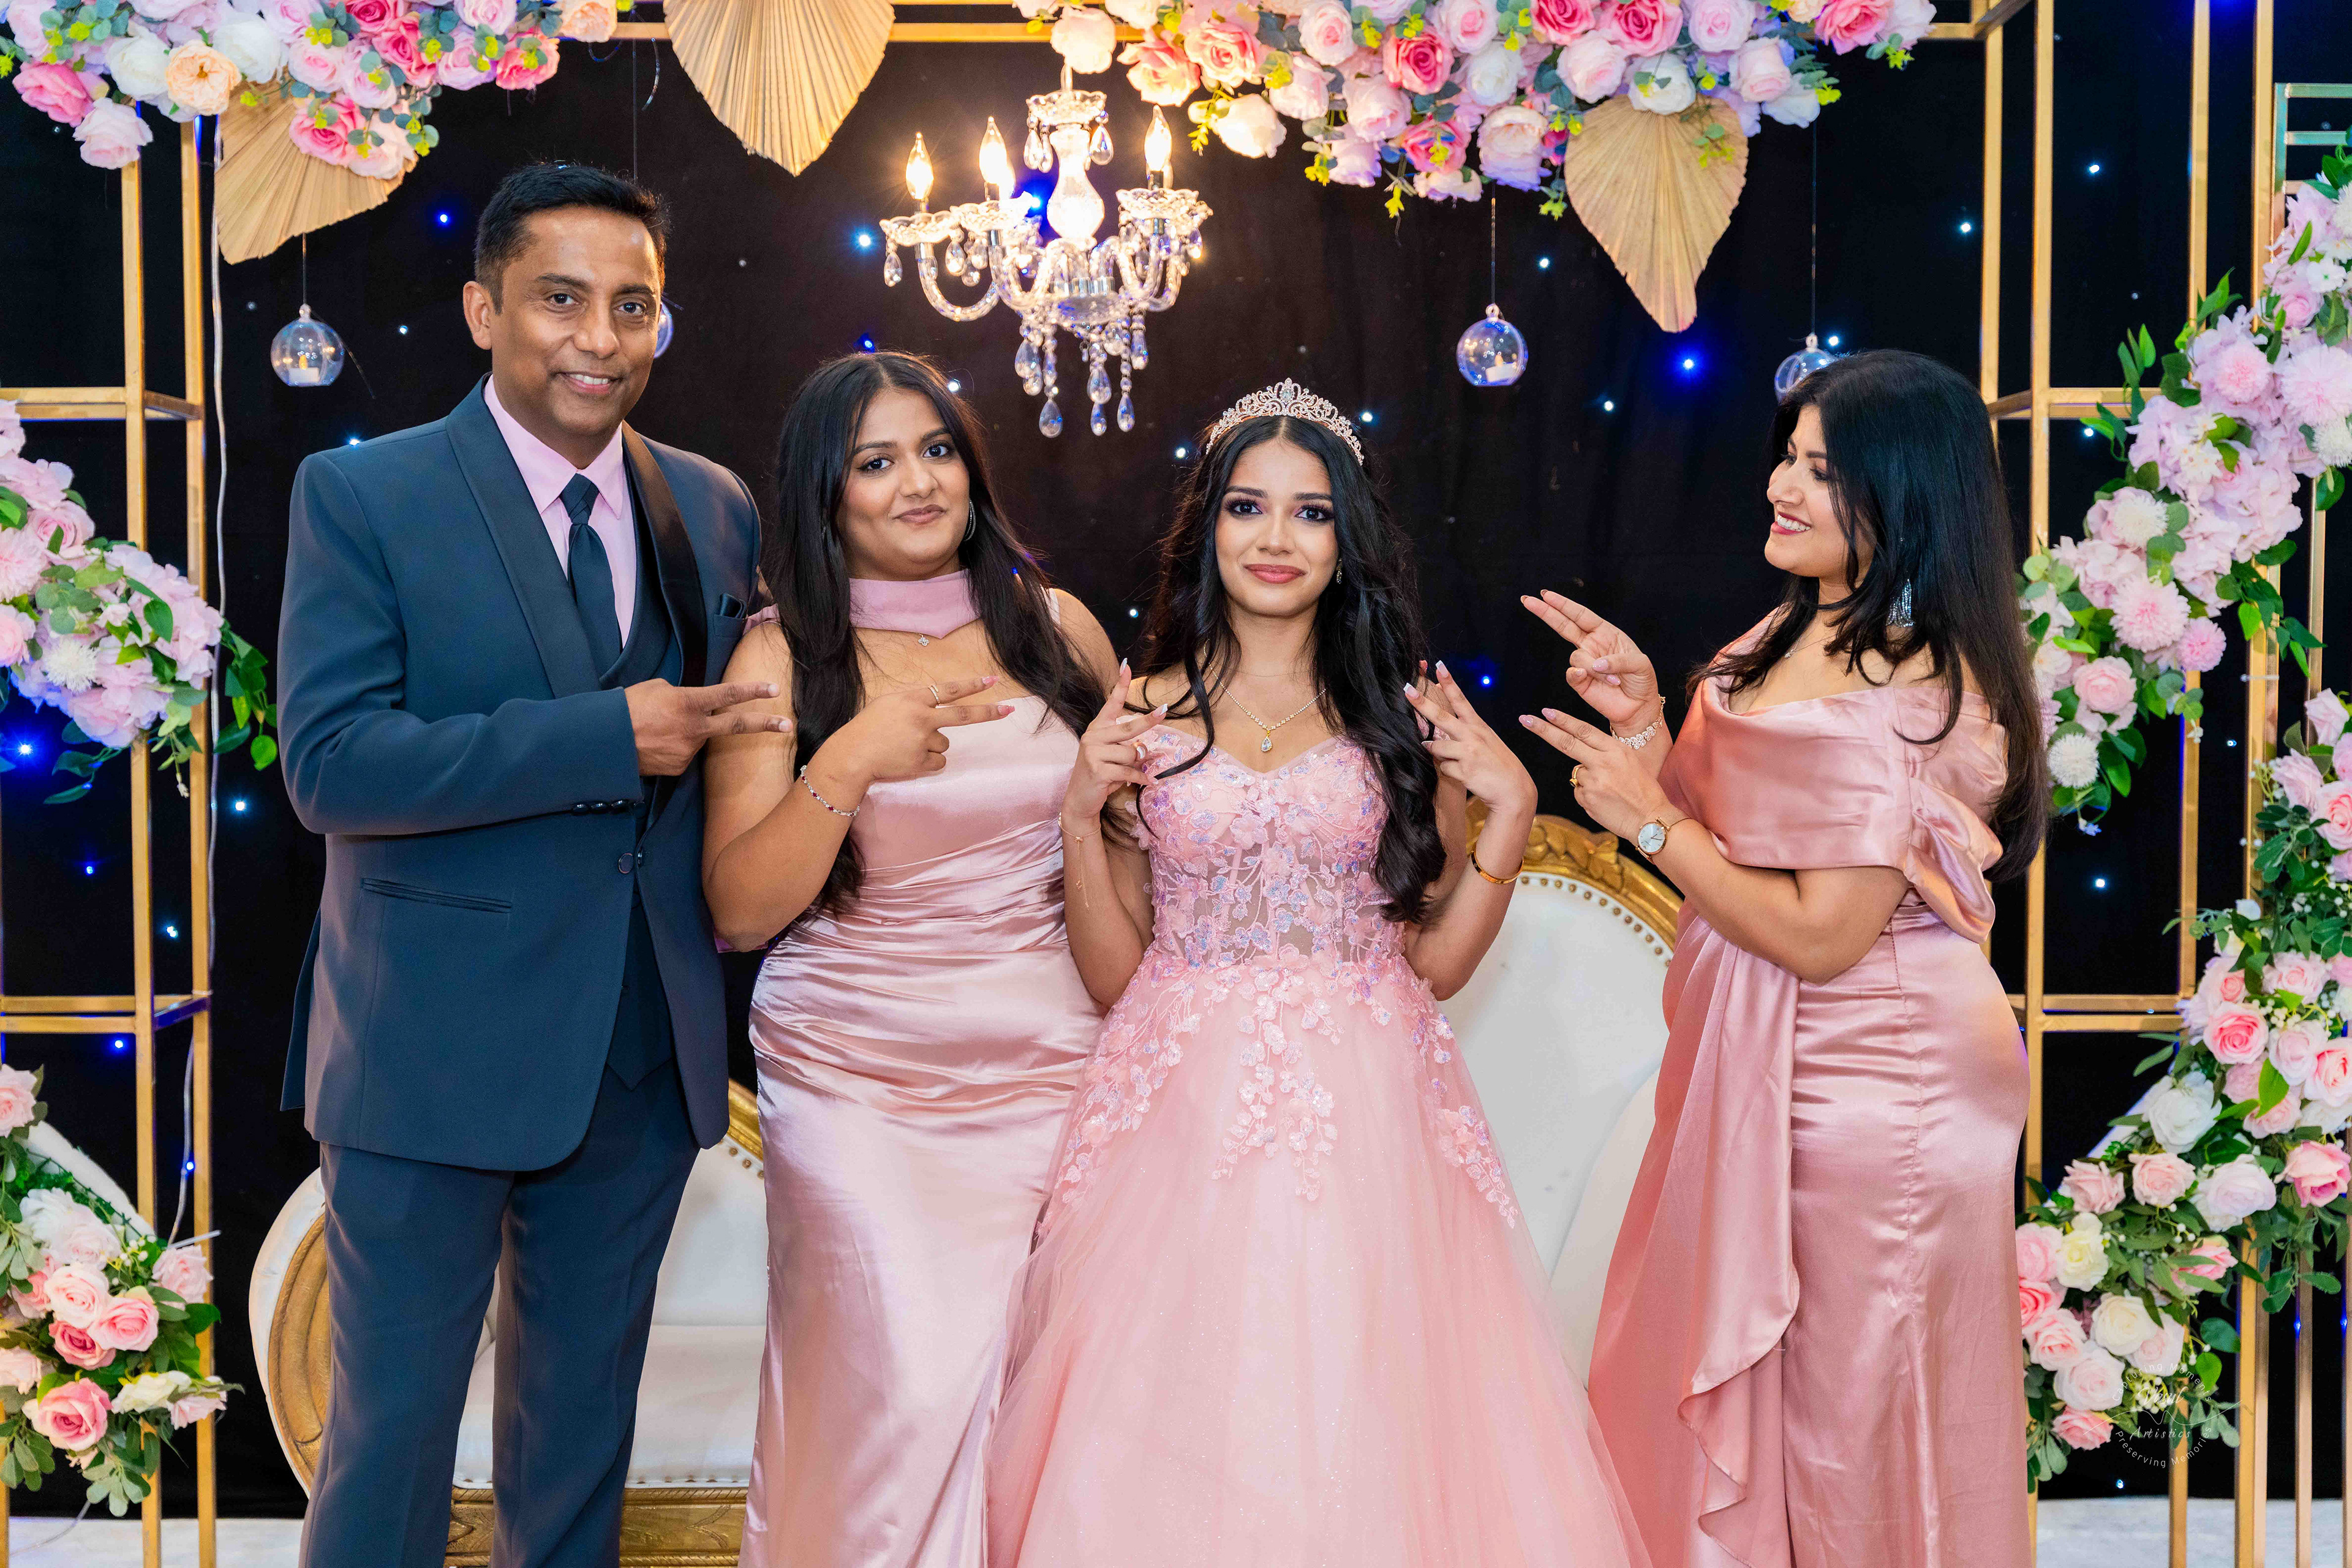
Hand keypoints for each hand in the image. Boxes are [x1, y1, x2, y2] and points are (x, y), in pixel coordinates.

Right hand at [626, 679, 791, 776]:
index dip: (753, 690)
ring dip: (687, 733)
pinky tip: (656, 744)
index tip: (774, 688)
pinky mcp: (680, 767)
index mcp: (690, 702)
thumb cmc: (628, 707)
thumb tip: (692, 702)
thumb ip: (682, 693)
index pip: (729, 694)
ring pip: (699, 738)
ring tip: (658, 729)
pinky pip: (684, 754)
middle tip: (788, 725)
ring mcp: (689, 750)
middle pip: (738, 725)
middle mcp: (695, 728)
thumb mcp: (656, 688)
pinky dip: (674, 747)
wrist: (605, 742)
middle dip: (766, 724)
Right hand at [814, 675, 1011, 799]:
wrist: (853, 755)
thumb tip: (936, 699)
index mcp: (913, 699)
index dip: (972, 685)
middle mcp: (922, 718)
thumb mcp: (887, 702)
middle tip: (1008, 709)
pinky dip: (928, 761)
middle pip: (964, 715)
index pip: (949, 690)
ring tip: (907, 746)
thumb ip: (913, 699)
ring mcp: (923, 741)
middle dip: (989, 712)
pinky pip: (938, 761)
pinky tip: (908, 759)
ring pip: (945, 743)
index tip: (992, 681)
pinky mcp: (922, 762)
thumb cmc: (867, 727)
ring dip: (932, 745)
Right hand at [1064, 661, 1162, 828]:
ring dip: (1136, 765)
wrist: (1080, 799)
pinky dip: (1140, 778)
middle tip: (1164, 710)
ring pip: (1132, 754)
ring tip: (1127, 772)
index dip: (1119, 686)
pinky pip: (1130, 772)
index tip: (1127, 667)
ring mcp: (1094, 753)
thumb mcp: (1109, 756)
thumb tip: (1146, 747)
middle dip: (1148, 720)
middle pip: (1129, 727)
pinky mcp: (1099, 770)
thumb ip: (1124, 746)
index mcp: (1097, 728)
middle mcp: (1093, 737)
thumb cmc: (1099, 774)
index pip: (1110, 704)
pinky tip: (1145, 782)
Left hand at [1406, 662, 1534, 819]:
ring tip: (1459, 761)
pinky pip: (1443, 768)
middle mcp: (1473, 735)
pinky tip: (1466, 776)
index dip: (1449, 682)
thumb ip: (1465, 736)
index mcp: (1478, 726)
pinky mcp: (1464, 770)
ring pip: (1436, 747)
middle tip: (1406, 690)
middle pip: (1440, 716)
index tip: (1438, 666)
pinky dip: (1450, 772)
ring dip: (1439, 754)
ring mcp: (1468, 752)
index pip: (1461, 700)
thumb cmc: (1499, 766)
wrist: (1514, 791)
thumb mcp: (1486, 743)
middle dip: (1421, 703)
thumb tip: (1438, 736)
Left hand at [1519, 706, 1676, 844]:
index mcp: (1616, 750)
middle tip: (1525, 719)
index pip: (1583, 731)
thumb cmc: (1643, 790)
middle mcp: (1603, 763)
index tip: (1546, 712)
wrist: (1651, 819)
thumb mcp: (1630, 761)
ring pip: (1577, 773)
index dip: (1563, 720)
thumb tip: (1580, 752)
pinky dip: (1588, 795)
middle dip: (1543, 730)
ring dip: (1587, 780)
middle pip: (1566, 743)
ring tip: (1609, 791)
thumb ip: (1605, 753)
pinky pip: (1579, 792)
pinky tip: (1605, 801)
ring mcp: (1593, 782)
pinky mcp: (1587, 799)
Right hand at [1520, 590, 1662, 734]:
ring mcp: (1585, 663)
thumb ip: (1619, 660)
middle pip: (1564, 625)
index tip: (1546, 595)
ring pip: (1576, 657)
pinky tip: (1592, 678)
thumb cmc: (1642, 681)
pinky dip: (1582, 675)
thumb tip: (1596, 664)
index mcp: (1606, 633)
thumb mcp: (1640, 664)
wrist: (1639, 707)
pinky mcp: (1580, 682)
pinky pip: (1572, 674)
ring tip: (1614, 680)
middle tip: (1528, 600)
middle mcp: (1592, 645)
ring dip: (1594, 668)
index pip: (1581, 615)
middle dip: (1546, 612)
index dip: (1564, 605)